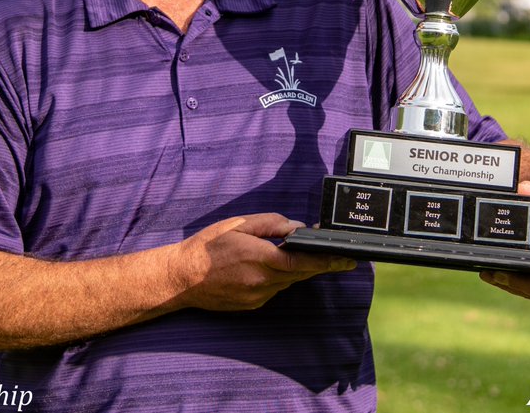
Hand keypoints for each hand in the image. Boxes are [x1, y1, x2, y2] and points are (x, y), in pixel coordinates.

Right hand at [171, 213, 355, 310]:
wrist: (181, 278)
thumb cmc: (208, 247)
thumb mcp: (238, 225)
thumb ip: (271, 224)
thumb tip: (296, 228)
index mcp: (260, 258)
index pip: (303, 261)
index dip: (327, 261)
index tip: (347, 259)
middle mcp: (262, 281)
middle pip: (301, 273)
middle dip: (320, 265)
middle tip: (339, 258)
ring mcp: (258, 296)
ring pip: (288, 282)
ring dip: (297, 270)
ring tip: (302, 257)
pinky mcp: (253, 305)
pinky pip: (274, 289)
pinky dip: (279, 278)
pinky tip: (272, 268)